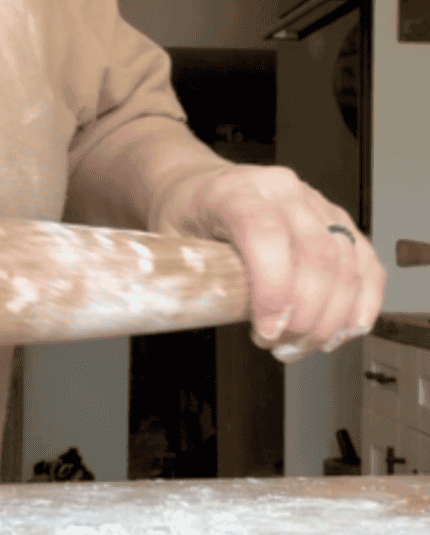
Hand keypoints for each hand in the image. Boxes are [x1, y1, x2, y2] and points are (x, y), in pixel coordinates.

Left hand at [150, 163, 386, 362]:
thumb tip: (200, 320)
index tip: (266, 333)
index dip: (273, 290)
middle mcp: (284, 191)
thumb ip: (186, 279)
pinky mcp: (336, 222)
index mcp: (236, 191)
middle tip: (279, 346)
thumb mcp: (169, 245)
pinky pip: (366, 263)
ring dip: (330, 318)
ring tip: (298, 345)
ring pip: (347, 264)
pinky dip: (362, 303)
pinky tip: (342, 332)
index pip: (266, 234)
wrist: (198, 188)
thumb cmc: (185, 218)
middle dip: (304, 316)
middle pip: (317, 255)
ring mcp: (316, 203)